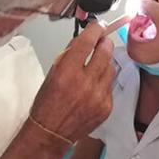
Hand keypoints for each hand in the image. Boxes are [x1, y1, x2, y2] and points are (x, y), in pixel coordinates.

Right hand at [30, 22, 115, 142]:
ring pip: (111, 67)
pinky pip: (110, 85)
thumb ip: (69, 55)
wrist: (51, 132)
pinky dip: (104, 82)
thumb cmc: (48, 102)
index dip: (95, 29)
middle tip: (102, 42)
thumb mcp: (53, 73)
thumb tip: (84, 40)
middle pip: (105, 51)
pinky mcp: (106, 107)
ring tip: (95, 66)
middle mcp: (85, 83)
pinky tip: (93, 86)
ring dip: (105, 62)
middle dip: (104, 43)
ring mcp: (98, 96)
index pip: (87, 41)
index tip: (98, 26)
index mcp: (67, 72)